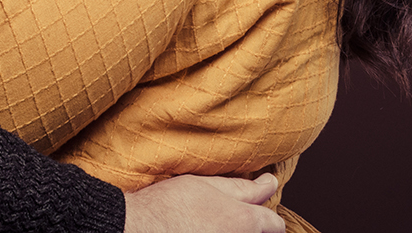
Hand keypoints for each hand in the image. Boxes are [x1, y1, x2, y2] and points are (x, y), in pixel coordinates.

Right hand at [123, 173, 282, 232]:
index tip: (254, 210)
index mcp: (244, 222)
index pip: (275, 224)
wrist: (136, 230)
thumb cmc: (167, 206)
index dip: (266, 217)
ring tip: (205, 225)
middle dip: (250, 227)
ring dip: (230, 232)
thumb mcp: (206, 185)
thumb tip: (270, 183)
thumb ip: (243, 187)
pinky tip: (196, 231)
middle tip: (222, 219)